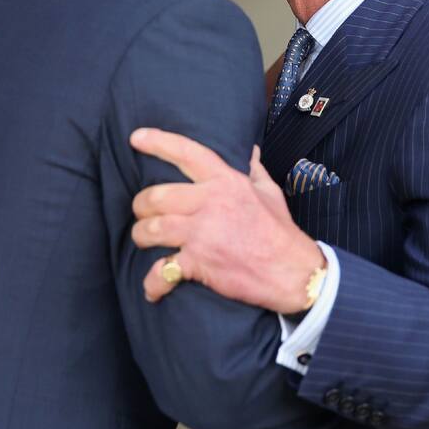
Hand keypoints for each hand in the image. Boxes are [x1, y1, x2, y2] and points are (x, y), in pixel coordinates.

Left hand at [130, 127, 323, 314]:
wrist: (292, 272)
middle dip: (141, 205)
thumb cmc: (279, 232)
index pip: (187, 153)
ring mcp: (202, 233)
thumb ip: (254, 170)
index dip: (158, 142)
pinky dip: (153, 283)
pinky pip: (162, 271)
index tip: (136, 138)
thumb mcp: (269, 193)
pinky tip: (152, 289)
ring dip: (141, 236)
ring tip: (143, 240)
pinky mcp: (199, 262)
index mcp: (226, 182)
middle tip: (142, 212)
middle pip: (156, 196)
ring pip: (151, 229)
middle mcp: (210, 203)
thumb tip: (250, 150)